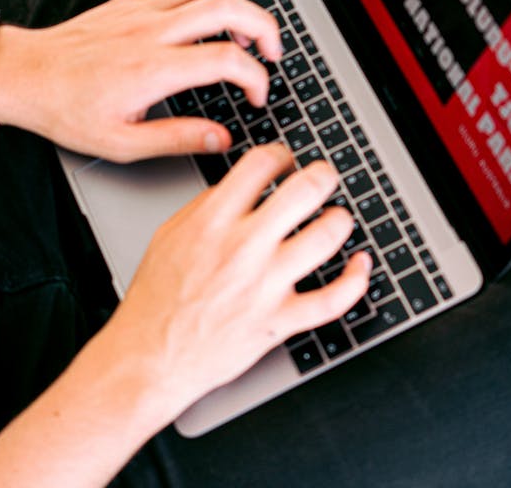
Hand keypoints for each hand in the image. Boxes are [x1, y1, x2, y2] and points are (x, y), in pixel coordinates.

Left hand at [0, 0, 282, 162]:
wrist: (25, 78)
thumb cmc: (66, 110)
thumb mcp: (123, 143)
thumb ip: (179, 139)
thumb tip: (221, 139)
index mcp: (155, 69)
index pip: (227, 60)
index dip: (256, 78)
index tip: (256, 97)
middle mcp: (152, 32)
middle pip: (227, 10)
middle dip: (264, 28)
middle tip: (272, 52)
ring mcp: (140, 11)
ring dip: (238, 4)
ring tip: (247, 29)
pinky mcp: (128, 1)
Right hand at [109, 144, 371, 414]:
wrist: (150, 357)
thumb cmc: (156, 301)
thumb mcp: (169, 236)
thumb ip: (206, 207)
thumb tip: (240, 187)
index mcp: (213, 221)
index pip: (260, 164)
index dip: (281, 155)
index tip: (286, 161)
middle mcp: (242, 248)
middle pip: (304, 191)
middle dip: (323, 176)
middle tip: (325, 178)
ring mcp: (264, 286)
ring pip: (326, 238)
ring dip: (340, 221)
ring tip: (338, 219)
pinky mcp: (279, 321)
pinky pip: (333, 299)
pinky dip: (356, 280)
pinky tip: (360, 265)